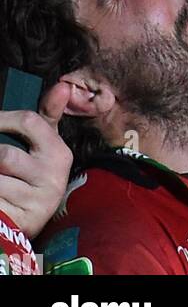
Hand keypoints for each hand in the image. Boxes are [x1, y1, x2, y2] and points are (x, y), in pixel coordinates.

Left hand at [0, 82, 72, 239]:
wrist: (32, 220)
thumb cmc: (35, 174)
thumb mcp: (46, 145)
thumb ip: (49, 115)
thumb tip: (62, 86)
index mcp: (59, 152)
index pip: (29, 122)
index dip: (4, 119)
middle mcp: (53, 176)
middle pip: (5, 154)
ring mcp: (37, 201)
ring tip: (1, 179)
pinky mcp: (22, 220)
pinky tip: (1, 196)